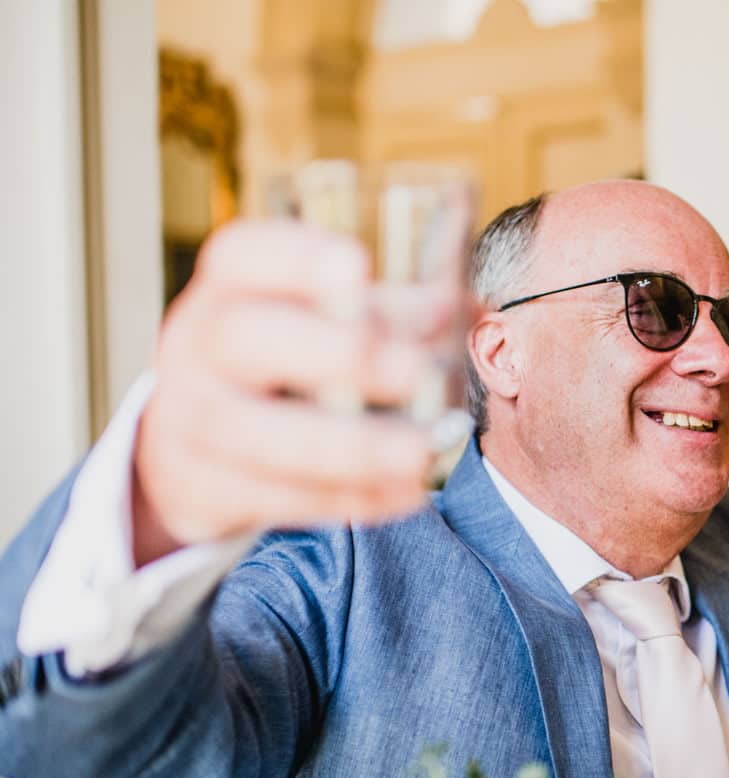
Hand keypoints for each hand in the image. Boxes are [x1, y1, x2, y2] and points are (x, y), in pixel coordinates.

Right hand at [132, 221, 460, 565]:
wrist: (193, 448)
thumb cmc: (282, 366)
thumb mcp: (318, 326)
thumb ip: (388, 314)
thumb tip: (462, 308)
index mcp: (229, 288)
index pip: (240, 254)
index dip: (296, 257)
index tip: (359, 263)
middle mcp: (197, 345)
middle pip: (242, 338)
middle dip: (335, 354)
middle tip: (415, 371)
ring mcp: (191, 418)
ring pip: (256, 434)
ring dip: (351, 446)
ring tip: (422, 451)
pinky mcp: (204, 486)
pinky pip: (275, 497)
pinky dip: (349, 496)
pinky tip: (407, 491)